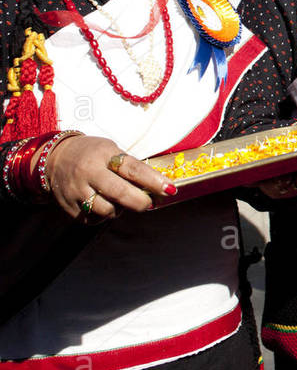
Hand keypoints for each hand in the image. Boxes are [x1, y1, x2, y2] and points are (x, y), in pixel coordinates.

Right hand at [44, 135, 173, 221]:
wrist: (54, 158)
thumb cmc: (91, 153)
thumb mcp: (111, 150)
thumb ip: (130, 166)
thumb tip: (157, 185)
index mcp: (103, 155)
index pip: (133, 169)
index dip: (153, 181)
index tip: (170, 189)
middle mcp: (88, 173)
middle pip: (120, 193)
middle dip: (140, 202)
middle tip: (148, 203)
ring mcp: (76, 191)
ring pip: (107, 210)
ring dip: (120, 209)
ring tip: (121, 201)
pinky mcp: (68, 206)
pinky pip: (92, 219)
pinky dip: (103, 216)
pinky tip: (105, 205)